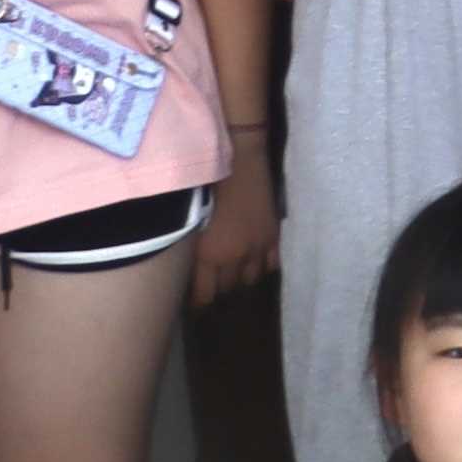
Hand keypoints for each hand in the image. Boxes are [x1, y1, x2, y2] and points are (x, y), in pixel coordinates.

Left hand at [193, 158, 283, 303]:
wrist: (239, 159)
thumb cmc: (206, 185)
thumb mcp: (191, 222)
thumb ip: (192, 249)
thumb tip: (187, 269)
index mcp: (210, 254)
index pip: (205, 295)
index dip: (198, 301)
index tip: (193, 301)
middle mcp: (235, 257)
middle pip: (228, 289)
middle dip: (218, 288)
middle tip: (211, 283)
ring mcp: (258, 247)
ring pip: (250, 279)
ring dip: (240, 278)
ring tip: (232, 271)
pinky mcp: (274, 236)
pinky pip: (271, 264)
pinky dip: (262, 265)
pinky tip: (254, 260)